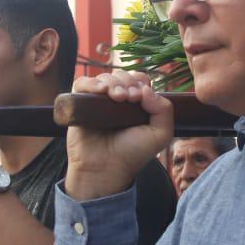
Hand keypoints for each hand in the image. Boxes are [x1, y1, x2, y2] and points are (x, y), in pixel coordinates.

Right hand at [64, 71, 173, 201]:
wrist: (105, 169)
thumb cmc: (132, 154)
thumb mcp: (160, 134)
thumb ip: (164, 109)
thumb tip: (146, 89)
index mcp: (136, 103)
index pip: (139, 79)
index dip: (140, 83)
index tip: (140, 97)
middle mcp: (117, 100)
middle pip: (122, 75)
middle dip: (127, 82)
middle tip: (130, 98)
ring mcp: (98, 101)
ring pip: (104, 77)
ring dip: (112, 82)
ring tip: (117, 98)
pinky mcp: (80, 104)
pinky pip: (82, 83)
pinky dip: (91, 82)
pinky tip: (100, 91)